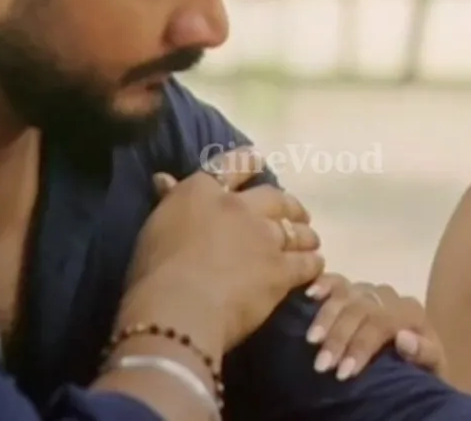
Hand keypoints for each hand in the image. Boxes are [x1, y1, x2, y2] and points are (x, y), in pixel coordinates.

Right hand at [120, 148, 325, 353]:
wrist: (178, 309)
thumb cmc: (154, 271)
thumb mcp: (156, 226)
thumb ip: (169, 201)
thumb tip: (164, 178)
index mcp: (204, 191)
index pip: (233, 166)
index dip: (248, 163)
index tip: (258, 162)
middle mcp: (240, 208)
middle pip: (274, 198)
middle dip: (288, 204)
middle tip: (295, 212)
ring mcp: (264, 238)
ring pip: (296, 230)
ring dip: (305, 233)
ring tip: (310, 239)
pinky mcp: (280, 270)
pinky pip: (305, 263)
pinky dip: (312, 262)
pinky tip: (316, 264)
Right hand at [301, 272, 442, 379]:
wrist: (419, 360)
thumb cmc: (422, 368)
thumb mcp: (433, 367)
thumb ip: (425, 353)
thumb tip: (403, 338)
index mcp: (410, 313)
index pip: (382, 323)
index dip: (360, 346)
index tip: (344, 372)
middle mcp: (388, 297)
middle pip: (359, 310)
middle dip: (338, 338)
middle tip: (321, 365)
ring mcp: (368, 291)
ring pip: (344, 295)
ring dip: (325, 318)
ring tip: (310, 341)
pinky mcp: (352, 290)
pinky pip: (336, 281)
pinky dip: (322, 284)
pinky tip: (309, 295)